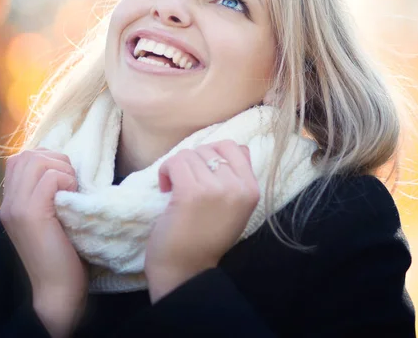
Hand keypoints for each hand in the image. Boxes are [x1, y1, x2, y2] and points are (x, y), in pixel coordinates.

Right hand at [0, 148, 88, 337]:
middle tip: (71, 184)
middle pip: (29, 155)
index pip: (22, 158)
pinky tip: (71, 201)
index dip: (48, 159)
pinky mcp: (30, 214)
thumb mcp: (51, 215)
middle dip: (57, 160)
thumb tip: (64, 164)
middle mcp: (8, 202)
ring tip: (71, 192)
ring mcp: (16, 207)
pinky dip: (67, 181)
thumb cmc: (64, 252)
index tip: (65, 180)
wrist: (58, 289)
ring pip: (38, 161)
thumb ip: (48, 192)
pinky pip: (50, 177)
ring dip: (63, 170)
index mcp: (11, 202)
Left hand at [145, 140, 259, 302]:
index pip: (234, 147)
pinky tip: (165, 188)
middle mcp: (237, 187)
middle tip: (185, 184)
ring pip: (189, 154)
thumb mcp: (235, 208)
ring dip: (176, 168)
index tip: (202, 174)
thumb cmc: (206, 238)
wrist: (186, 269)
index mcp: (252, 190)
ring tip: (175, 189)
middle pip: (209, 148)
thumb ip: (237, 178)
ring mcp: (215, 189)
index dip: (212, 154)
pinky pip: (175, 162)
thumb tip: (234, 147)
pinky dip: (165, 171)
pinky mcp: (191, 192)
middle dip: (193, 163)